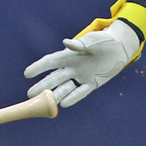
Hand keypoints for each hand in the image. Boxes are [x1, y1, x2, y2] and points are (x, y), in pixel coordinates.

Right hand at [24, 20, 140, 107]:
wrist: (118, 48)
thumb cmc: (102, 41)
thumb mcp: (92, 41)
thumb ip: (80, 44)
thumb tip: (66, 43)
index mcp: (69, 55)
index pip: (50, 62)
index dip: (38, 67)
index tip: (26, 74)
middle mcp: (72, 68)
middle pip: (55, 78)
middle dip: (42, 86)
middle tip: (30, 95)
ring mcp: (81, 76)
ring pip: (65, 87)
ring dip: (55, 95)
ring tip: (43, 103)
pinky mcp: (92, 83)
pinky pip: (81, 92)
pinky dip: (73, 97)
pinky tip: (63, 104)